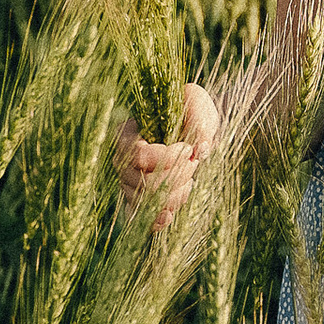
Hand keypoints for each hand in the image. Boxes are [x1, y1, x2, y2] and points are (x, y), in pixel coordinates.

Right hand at [113, 82, 222, 224]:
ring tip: (191, 180)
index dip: (166, 158)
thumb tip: (201, 148)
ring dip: (174, 195)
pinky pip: (139, 216)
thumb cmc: (188, 108)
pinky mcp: (142, 198)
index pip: (137, 155)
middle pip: (140, 182)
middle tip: (194, 162)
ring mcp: (129, 182)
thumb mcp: (196, 102)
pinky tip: (168, 216)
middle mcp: (122, 160)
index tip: (188, 148)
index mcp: (127, 132)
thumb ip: (199, 120)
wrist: (192, 124)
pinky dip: (154, 220)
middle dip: (175, 177)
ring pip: (144, 201)